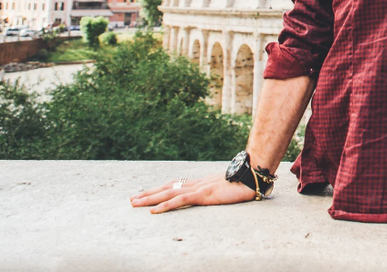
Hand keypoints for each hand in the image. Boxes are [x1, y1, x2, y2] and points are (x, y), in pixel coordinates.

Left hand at [130, 171, 256, 213]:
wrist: (254, 175)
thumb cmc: (244, 182)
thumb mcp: (227, 187)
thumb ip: (219, 190)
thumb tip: (217, 192)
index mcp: (202, 182)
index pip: (176, 185)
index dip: (161, 189)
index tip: (147, 193)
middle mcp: (197, 183)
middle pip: (167, 187)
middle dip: (148, 193)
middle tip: (132, 199)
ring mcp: (199, 188)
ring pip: (168, 193)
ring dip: (150, 199)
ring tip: (134, 203)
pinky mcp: (203, 195)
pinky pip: (180, 200)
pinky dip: (165, 205)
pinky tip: (154, 210)